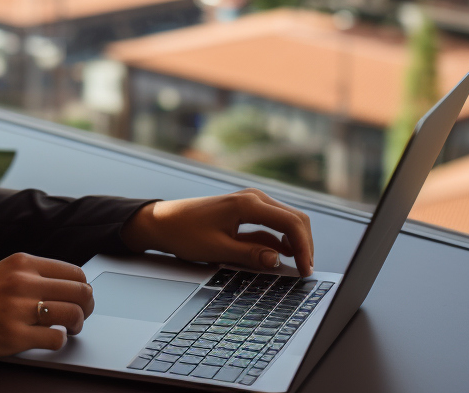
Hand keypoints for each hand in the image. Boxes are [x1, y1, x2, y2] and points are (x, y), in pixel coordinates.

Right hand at [0, 252, 93, 368]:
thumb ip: (27, 276)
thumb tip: (63, 286)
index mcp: (19, 263)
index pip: (74, 271)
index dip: (82, 290)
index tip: (77, 301)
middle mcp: (21, 281)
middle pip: (80, 291)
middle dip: (85, 308)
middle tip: (78, 319)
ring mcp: (17, 308)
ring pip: (74, 314)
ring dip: (76, 326)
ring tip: (65, 331)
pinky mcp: (12, 336)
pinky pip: (56, 339)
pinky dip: (57, 343)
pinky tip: (45, 341)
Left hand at [120, 189, 313, 275]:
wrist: (162, 222)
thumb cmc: (185, 233)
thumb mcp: (217, 250)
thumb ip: (249, 255)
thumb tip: (277, 261)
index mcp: (248, 204)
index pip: (291, 222)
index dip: (304, 247)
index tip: (306, 270)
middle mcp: (254, 198)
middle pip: (295, 218)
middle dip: (304, 244)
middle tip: (306, 271)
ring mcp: (251, 202)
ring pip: (287, 220)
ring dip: (295, 242)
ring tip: (298, 267)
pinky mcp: (246, 210)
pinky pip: (273, 224)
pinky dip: (281, 239)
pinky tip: (282, 256)